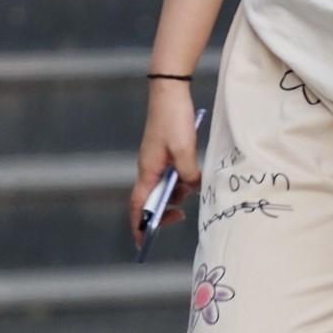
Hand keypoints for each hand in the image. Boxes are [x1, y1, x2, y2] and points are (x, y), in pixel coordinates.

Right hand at [129, 82, 201, 247]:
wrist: (170, 90)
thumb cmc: (173, 119)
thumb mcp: (185, 150)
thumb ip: (189, 174)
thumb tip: (192, 187)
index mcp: (147, 170)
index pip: (138, 205)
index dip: (139, 225)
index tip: (143, 242)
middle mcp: (148, 167)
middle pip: (152, 199)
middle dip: (165, 210)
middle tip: (181, 217)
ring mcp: (157, 160)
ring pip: (166, 186)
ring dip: (178, 192)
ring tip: (192, 185)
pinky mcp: (166, 152)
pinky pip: (173, 173)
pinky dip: (183, 179)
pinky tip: (194, 174)